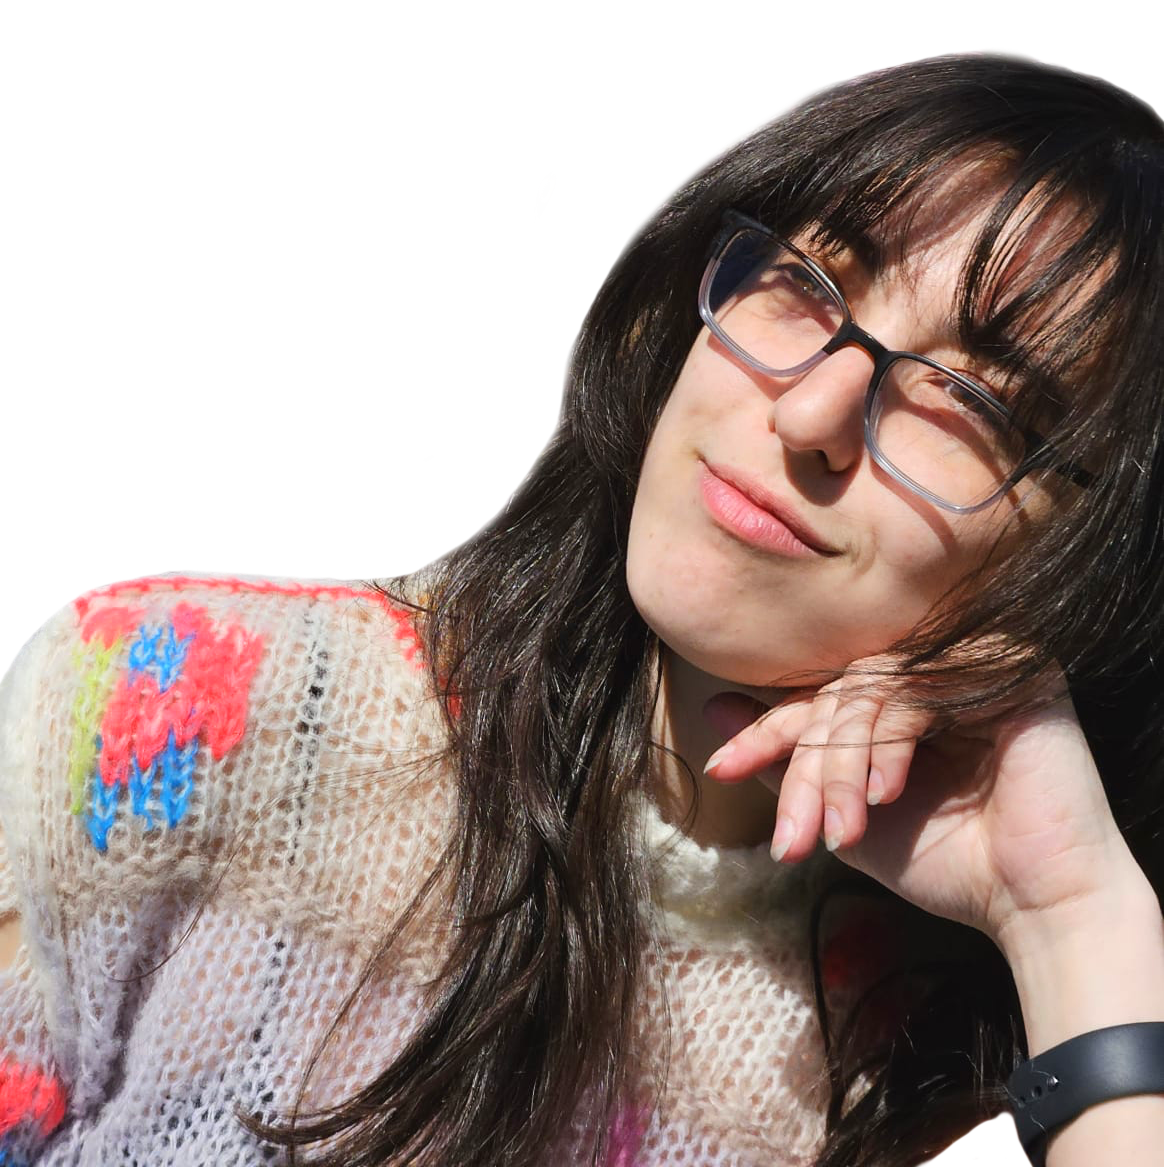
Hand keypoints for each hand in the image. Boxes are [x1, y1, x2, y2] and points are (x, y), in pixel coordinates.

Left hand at [702, 653, 1142, 947]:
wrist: (1036, 907)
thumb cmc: (949, 864)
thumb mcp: (847, 814)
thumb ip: (792, 763)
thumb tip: (715, 709)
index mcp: (907, 698)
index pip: (823, 699)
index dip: (767, 733)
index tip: (718, 769)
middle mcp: (940, 671)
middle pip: (840, 696)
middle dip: (805, 771)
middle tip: (789, 837)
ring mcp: (975, 664)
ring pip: (870, 692)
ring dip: (840, 770)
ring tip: (837, 835)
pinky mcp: (1012, 670)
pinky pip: (918, 691)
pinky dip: (888, 747)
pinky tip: (884, 799)